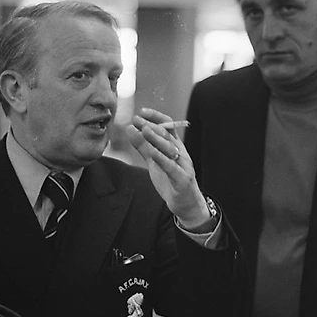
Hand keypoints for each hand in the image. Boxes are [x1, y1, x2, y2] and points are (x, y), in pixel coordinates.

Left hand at [124, 108, 209, 227]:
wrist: (186, 204)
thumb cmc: (171, 180)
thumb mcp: (155, 161)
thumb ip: (143, 146)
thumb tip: (130, 129)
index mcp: (175, 147)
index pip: (168, 127)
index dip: (156, 118)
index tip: (142, 112)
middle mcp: (181, 153)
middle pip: (167, 135)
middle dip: (152, 126)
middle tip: (137, 119)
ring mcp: (183, 165)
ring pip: (170, 148)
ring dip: (156, 138)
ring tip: (144, 130)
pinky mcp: (182, 179)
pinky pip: (171, 166)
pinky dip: (161, 158)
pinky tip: (152, 152)